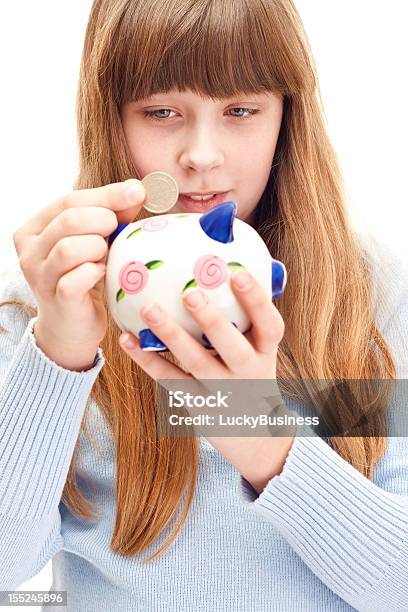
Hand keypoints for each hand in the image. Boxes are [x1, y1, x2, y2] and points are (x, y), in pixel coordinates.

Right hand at [13, 179, 145, 370]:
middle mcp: (30, 251)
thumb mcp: (94, 241)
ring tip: (106, 256)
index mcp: (34, 228)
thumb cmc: (83, 277)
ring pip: (69, 249)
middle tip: (117, 232)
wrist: (71, 326)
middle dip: (102, 221)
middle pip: (69, 220)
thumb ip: (111, 215)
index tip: (138, 192)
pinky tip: (103, 273)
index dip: (106, 195)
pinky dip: (95, 272)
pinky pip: (75, 280)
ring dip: (98, 248)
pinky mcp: (56, 300)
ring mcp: (39, 277)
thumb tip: (136, 190)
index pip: (69, 201)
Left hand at [119, 268, 295, 493]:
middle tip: (190, 294)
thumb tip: (234, 266)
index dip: (257, 300)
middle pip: (231, 347)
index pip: (270, 326)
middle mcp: (247, 373)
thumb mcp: (262, 353)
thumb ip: (249, 321)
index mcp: (266, 353)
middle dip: (211, 321)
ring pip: (195, 362)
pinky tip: (127, 339)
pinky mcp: (196, 404)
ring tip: (148, 308)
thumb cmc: (253, 379)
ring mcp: (220, 391)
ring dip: (170, 334)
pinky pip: (169, 379)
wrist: (255, 439)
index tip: (239, 274)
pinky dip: (146, 359)